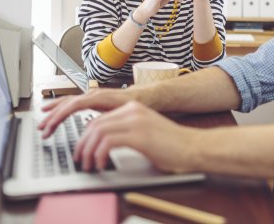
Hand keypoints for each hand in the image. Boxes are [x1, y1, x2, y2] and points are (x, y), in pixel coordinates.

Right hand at [38, 88, 133, 137]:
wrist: (143, 98)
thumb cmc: (135, 106)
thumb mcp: (123, 113)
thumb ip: (108, 118)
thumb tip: (93, 126)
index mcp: (98, 97)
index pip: (73, 105)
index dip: (60, 116)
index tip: (50, 126)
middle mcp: (92, 94)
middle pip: (66, 104)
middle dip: (52, 117)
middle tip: (42, 130)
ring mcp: (90, 96)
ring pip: (67, 102)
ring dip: (53, 113)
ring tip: (42, 124)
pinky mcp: (91, 100)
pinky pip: (71, 102)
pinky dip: (60, 108)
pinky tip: (53, 113)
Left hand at [74, 101, 196, 172]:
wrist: (193, 147)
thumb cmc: (172, 145)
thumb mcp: (145, 133)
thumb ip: (126, 132)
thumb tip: (103, 143)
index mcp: (133, 108)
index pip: (99, 119)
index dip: (85, 137)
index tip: (82, 151)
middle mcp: (133, 110)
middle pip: (94, 124)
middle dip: (82, 144)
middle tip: (80, 159)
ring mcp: (136, 121)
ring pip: (98, 131)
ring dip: (88, 150)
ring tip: (88, 164)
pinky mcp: (139, 135)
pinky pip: (108, 142)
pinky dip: (99, 154)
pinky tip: (101, 163)